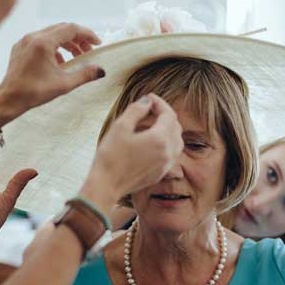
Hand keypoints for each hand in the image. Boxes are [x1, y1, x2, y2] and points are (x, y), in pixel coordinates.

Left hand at [0, 23, 103, 123]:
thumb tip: (101, 70)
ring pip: (51, 34)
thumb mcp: (64, 84)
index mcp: (43, 42)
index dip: (87, 34)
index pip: (71, 29)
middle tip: (89, 51)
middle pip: (62, 29)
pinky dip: (54, 47)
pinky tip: (60, 62)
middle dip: (78, 39)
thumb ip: (85, 75)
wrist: (9, 99)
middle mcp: (33, 37)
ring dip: (67, 43)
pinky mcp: (20, 48)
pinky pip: (41, 40)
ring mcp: (25, 41)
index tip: (98, 43)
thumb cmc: (34, 92)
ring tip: (77, 57)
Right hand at [80, 94, 183, 211]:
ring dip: (168, 129)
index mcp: (160, 139)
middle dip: (165, 114)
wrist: (106, 186)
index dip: (160, 103)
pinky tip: (152, 140)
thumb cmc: (110, 156)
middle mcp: (168, 152)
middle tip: (150, 108)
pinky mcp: (161, 173)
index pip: (168, 114)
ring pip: (177, 140)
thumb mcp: (120, 127)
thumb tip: (147, 101)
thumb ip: (136, 110)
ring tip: (152, 123)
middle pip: (176, 126)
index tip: (149, 98)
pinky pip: (171, 153)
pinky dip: (166, 143)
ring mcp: (166, 164)